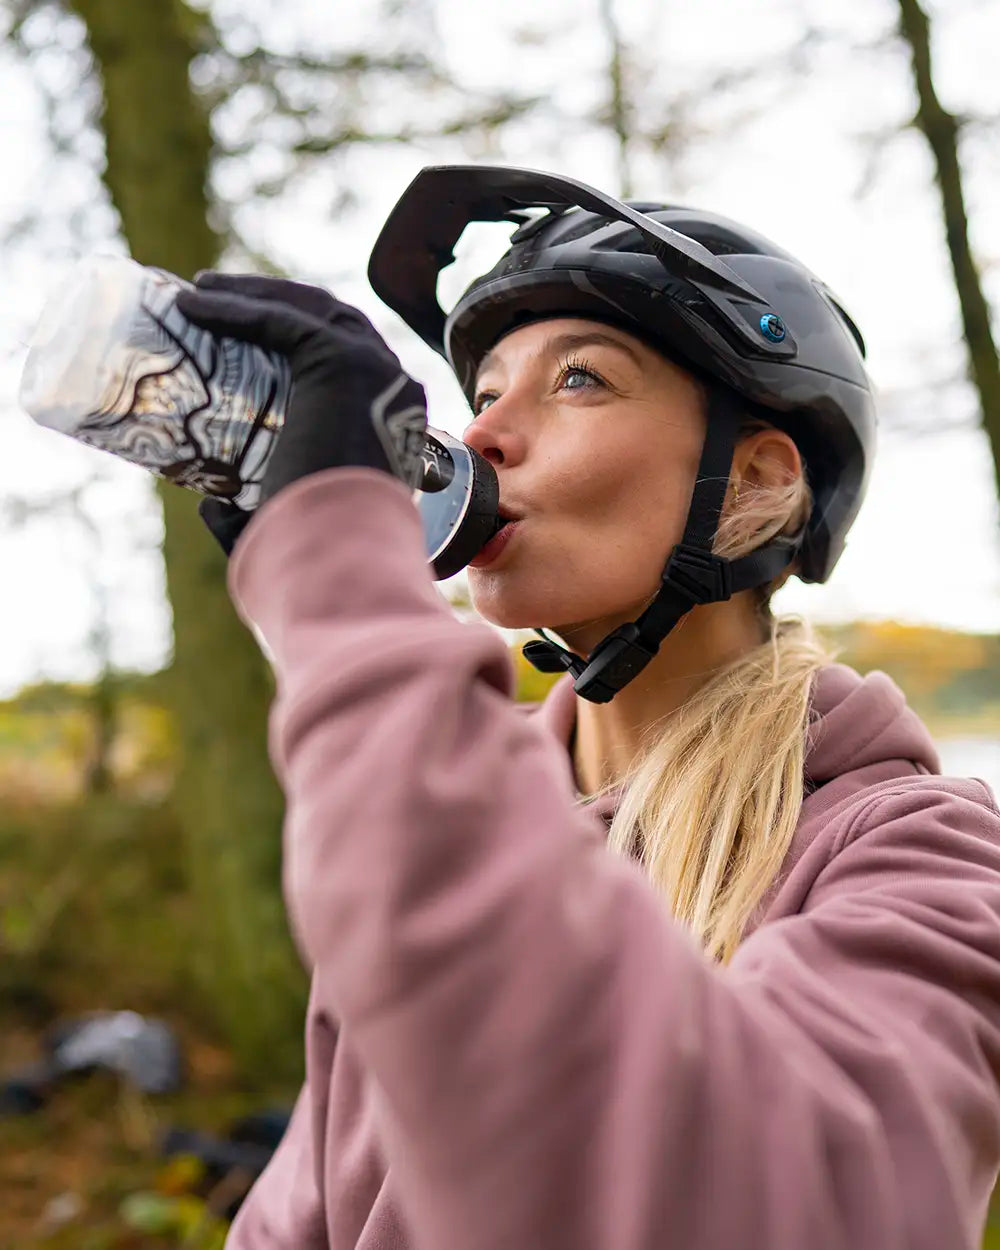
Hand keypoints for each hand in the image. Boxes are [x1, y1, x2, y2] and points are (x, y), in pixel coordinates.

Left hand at [176, 273, 427, 554]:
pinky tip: (192, 307)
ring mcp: (374, 367)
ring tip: (197, 293)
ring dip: (251, 292)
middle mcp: (392, 386)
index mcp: (392, 419)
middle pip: (329, 319)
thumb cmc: (317, 553)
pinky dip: (235, 307)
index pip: (348, 356)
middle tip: (212, 300)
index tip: (243, 334)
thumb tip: (210, 507)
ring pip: (307, 308)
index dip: (296, 335)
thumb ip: (255, 512)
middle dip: (271, 301)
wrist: (337, 556)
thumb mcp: (293, 520)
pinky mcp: (344, 360)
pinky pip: (279, 320)